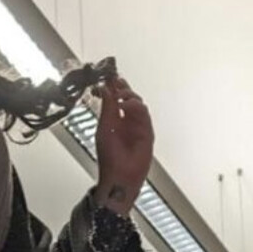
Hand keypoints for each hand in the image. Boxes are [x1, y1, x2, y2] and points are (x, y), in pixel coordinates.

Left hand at [94, 74, 152, 215]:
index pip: (116, 97)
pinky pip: (144, 115)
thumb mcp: (104, 128)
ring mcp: (138, 126)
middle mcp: (127, 121)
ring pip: (138, 103)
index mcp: (115, 119)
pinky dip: (135, 107)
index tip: (109, 74)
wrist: (119, 177)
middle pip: (129, 97)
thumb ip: (107, 107)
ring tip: (120, 95)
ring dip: (129, 96)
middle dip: (123, 88)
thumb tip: (105, 88)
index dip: (114, 86)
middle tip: (116, 82)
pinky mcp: (147, 132)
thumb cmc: (110, 158)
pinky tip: (126, 105)